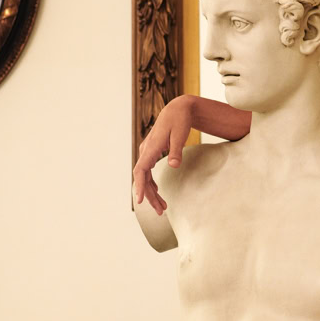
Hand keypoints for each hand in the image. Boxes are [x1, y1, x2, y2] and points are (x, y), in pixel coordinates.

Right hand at [132, 96, 193, 214]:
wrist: (178, 109)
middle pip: (143, 177)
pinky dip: (152, 183)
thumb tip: (173, 165)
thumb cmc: (179, 120)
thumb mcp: (180, 134)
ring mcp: (148, 152)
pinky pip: (149, 172)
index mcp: (151, 147)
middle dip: (150, 195)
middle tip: (161, 211)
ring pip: (146, 176)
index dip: (140, 186)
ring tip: (162, 207)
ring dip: (152, 192)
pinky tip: (158, 193)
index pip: (140, 170)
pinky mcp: (153, 152)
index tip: (140, 200)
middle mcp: (146, 150)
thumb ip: (176, 150)